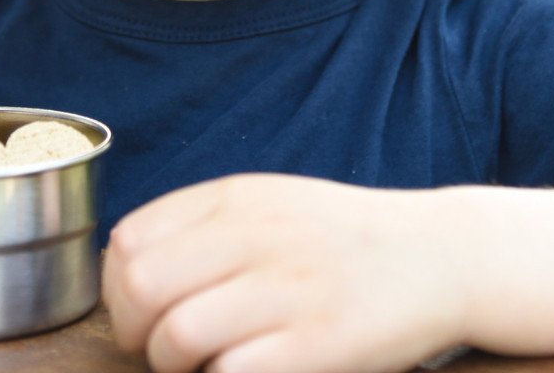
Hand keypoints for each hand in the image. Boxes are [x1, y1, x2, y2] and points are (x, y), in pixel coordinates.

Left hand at [103, 174, 466, 372]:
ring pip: (177, 336)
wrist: (439, 255)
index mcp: (234, 198)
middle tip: (159, 347)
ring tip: (201, 365)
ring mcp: (287, 288)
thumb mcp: (270, 203)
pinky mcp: (319, 343)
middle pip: (139, 287)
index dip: (115, 286)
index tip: (139, 310)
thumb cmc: (342, 237)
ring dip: (173, 365)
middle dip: (132, 331)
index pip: (128, 239)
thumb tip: (128, 265)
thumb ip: (203, 225)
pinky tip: (243, 370)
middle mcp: (254, 234)